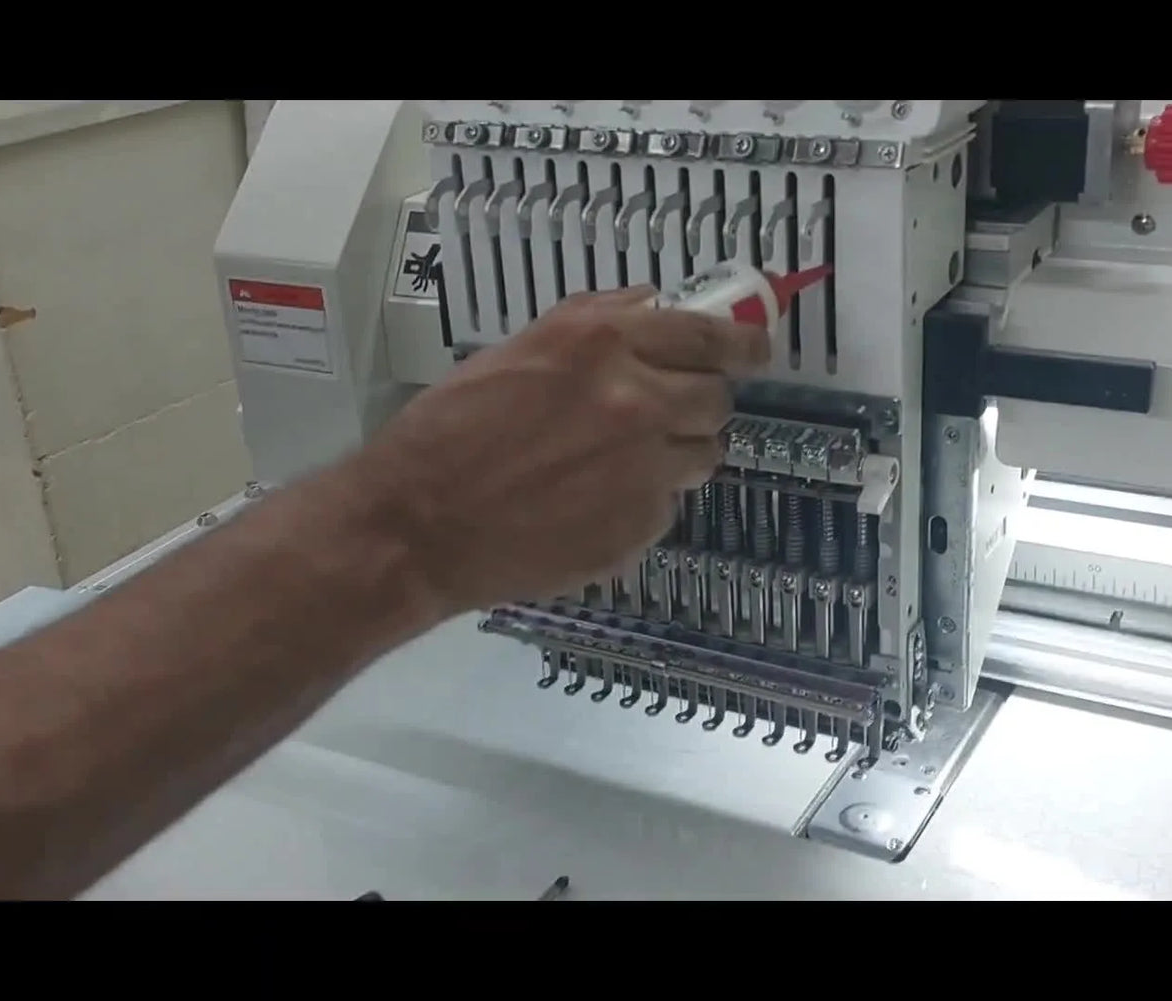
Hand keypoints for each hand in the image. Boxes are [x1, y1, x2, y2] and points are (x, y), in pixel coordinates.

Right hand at [361, 287, 769, 612]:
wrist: (418, 526)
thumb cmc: (448, 433)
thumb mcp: (516, 351)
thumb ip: (593, 322)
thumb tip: (652, 304)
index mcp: (603, 345)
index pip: (710, 335)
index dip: (743, 343)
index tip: (753, 349)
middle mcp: (636, 402)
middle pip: (717, 399)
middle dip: (698, 401)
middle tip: (662, 411)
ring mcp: (644, 471)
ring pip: (703, 456)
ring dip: (675, 453)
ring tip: (616, 464)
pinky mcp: (639, 528)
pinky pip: (666, 506)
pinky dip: (641, 502)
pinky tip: (588, 504)